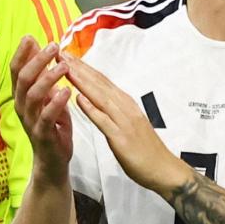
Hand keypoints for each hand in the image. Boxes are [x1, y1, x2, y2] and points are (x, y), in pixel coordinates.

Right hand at [11, 36, 74, 186]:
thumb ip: (43, 77)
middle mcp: (22, 107)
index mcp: (22, 96)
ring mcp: (30, 121)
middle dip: (36, 60)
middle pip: (23, 79)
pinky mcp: (42, 134)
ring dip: (48, 78)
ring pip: (33, 95)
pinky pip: (46, 116)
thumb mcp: (47, 98)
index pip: (16, 70)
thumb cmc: (52, 127)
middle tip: (52, 46)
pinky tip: (66, 91)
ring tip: (63, 66)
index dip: (21, 53)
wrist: (53, 161)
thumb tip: (42, 49)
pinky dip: (56, 102)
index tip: (30, 36)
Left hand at [63, 56, 191, 196]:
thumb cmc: (147, 151)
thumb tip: (98, 100)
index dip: (84, 68)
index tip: (68, 57)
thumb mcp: (130, 125)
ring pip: (100, 97)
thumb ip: (115, 111)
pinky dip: (92, 109)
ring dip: (82, 81)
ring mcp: (124, 122)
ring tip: (65, 68)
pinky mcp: (121, 138)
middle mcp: (125, 108)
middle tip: (60, 53)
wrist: (164, 170)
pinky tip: (79, 98)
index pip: (102, 81)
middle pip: (99, 84)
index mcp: (126, 104)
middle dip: (79, 68)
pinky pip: (104, 121)